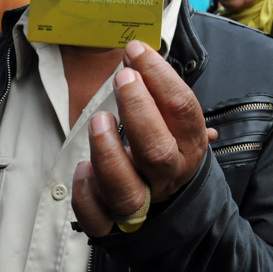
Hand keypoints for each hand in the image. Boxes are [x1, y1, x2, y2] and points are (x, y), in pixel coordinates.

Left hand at [72, 40, 217, 236]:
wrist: (169, 199)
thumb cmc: (166, 143)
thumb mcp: (173, 118)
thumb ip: (155, 88)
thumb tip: (137, 53)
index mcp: (190, 143)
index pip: (183, 108)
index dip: (161, 76)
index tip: (137, 51)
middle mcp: (170, 173)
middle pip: (158, 151)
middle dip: (138, 110)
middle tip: (123, 78)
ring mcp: (143, 199)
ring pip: (126, 189)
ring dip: (109, 153)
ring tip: (99, 119)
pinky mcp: (114, 220)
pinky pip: (99, 218)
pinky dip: (86, 195)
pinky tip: (82, 168)